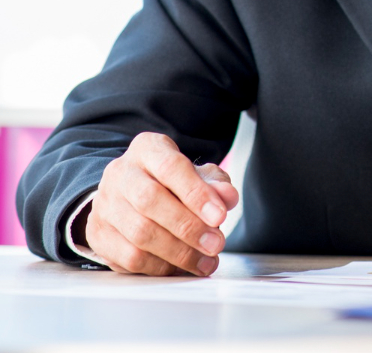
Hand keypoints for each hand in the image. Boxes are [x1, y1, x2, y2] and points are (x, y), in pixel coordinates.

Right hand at [83, 132, 239, 276]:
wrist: (129, 194)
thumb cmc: (171, 182)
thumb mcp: (198, 174)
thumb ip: (215, 184)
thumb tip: (227, 197)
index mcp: (147, 149)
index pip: (170, 167)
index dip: (196, 193)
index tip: (220, 216)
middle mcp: (120, 174)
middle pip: (150, 201)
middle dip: (188, 227)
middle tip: (216, 243)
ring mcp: (104, 205)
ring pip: (139, 233)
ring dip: (178, 252)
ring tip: (205, 261)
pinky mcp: (98, 235)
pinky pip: (129, 257)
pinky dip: (160, 267)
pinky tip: (181, 268)